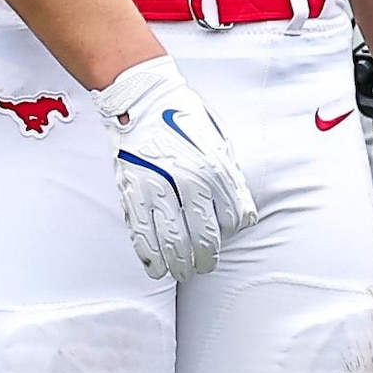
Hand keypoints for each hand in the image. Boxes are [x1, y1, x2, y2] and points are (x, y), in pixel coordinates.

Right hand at [99, 58, 255, 280]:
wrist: (140, 99)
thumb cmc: (183, 119)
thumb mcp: (218, 142)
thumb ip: (229, 177)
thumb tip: (240, 212)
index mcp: (214, 168)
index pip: (233, 216)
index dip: (234, 229)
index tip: (230, 232)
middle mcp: (187, 181)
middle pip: (203, 236)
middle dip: (206, 258)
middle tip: (206, 266)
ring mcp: (156, 188)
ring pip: (172, 240)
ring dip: (180, 264)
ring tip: (185, 273)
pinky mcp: (131, 191)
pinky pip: (141, 232)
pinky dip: (150, 255)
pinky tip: (157, 268)